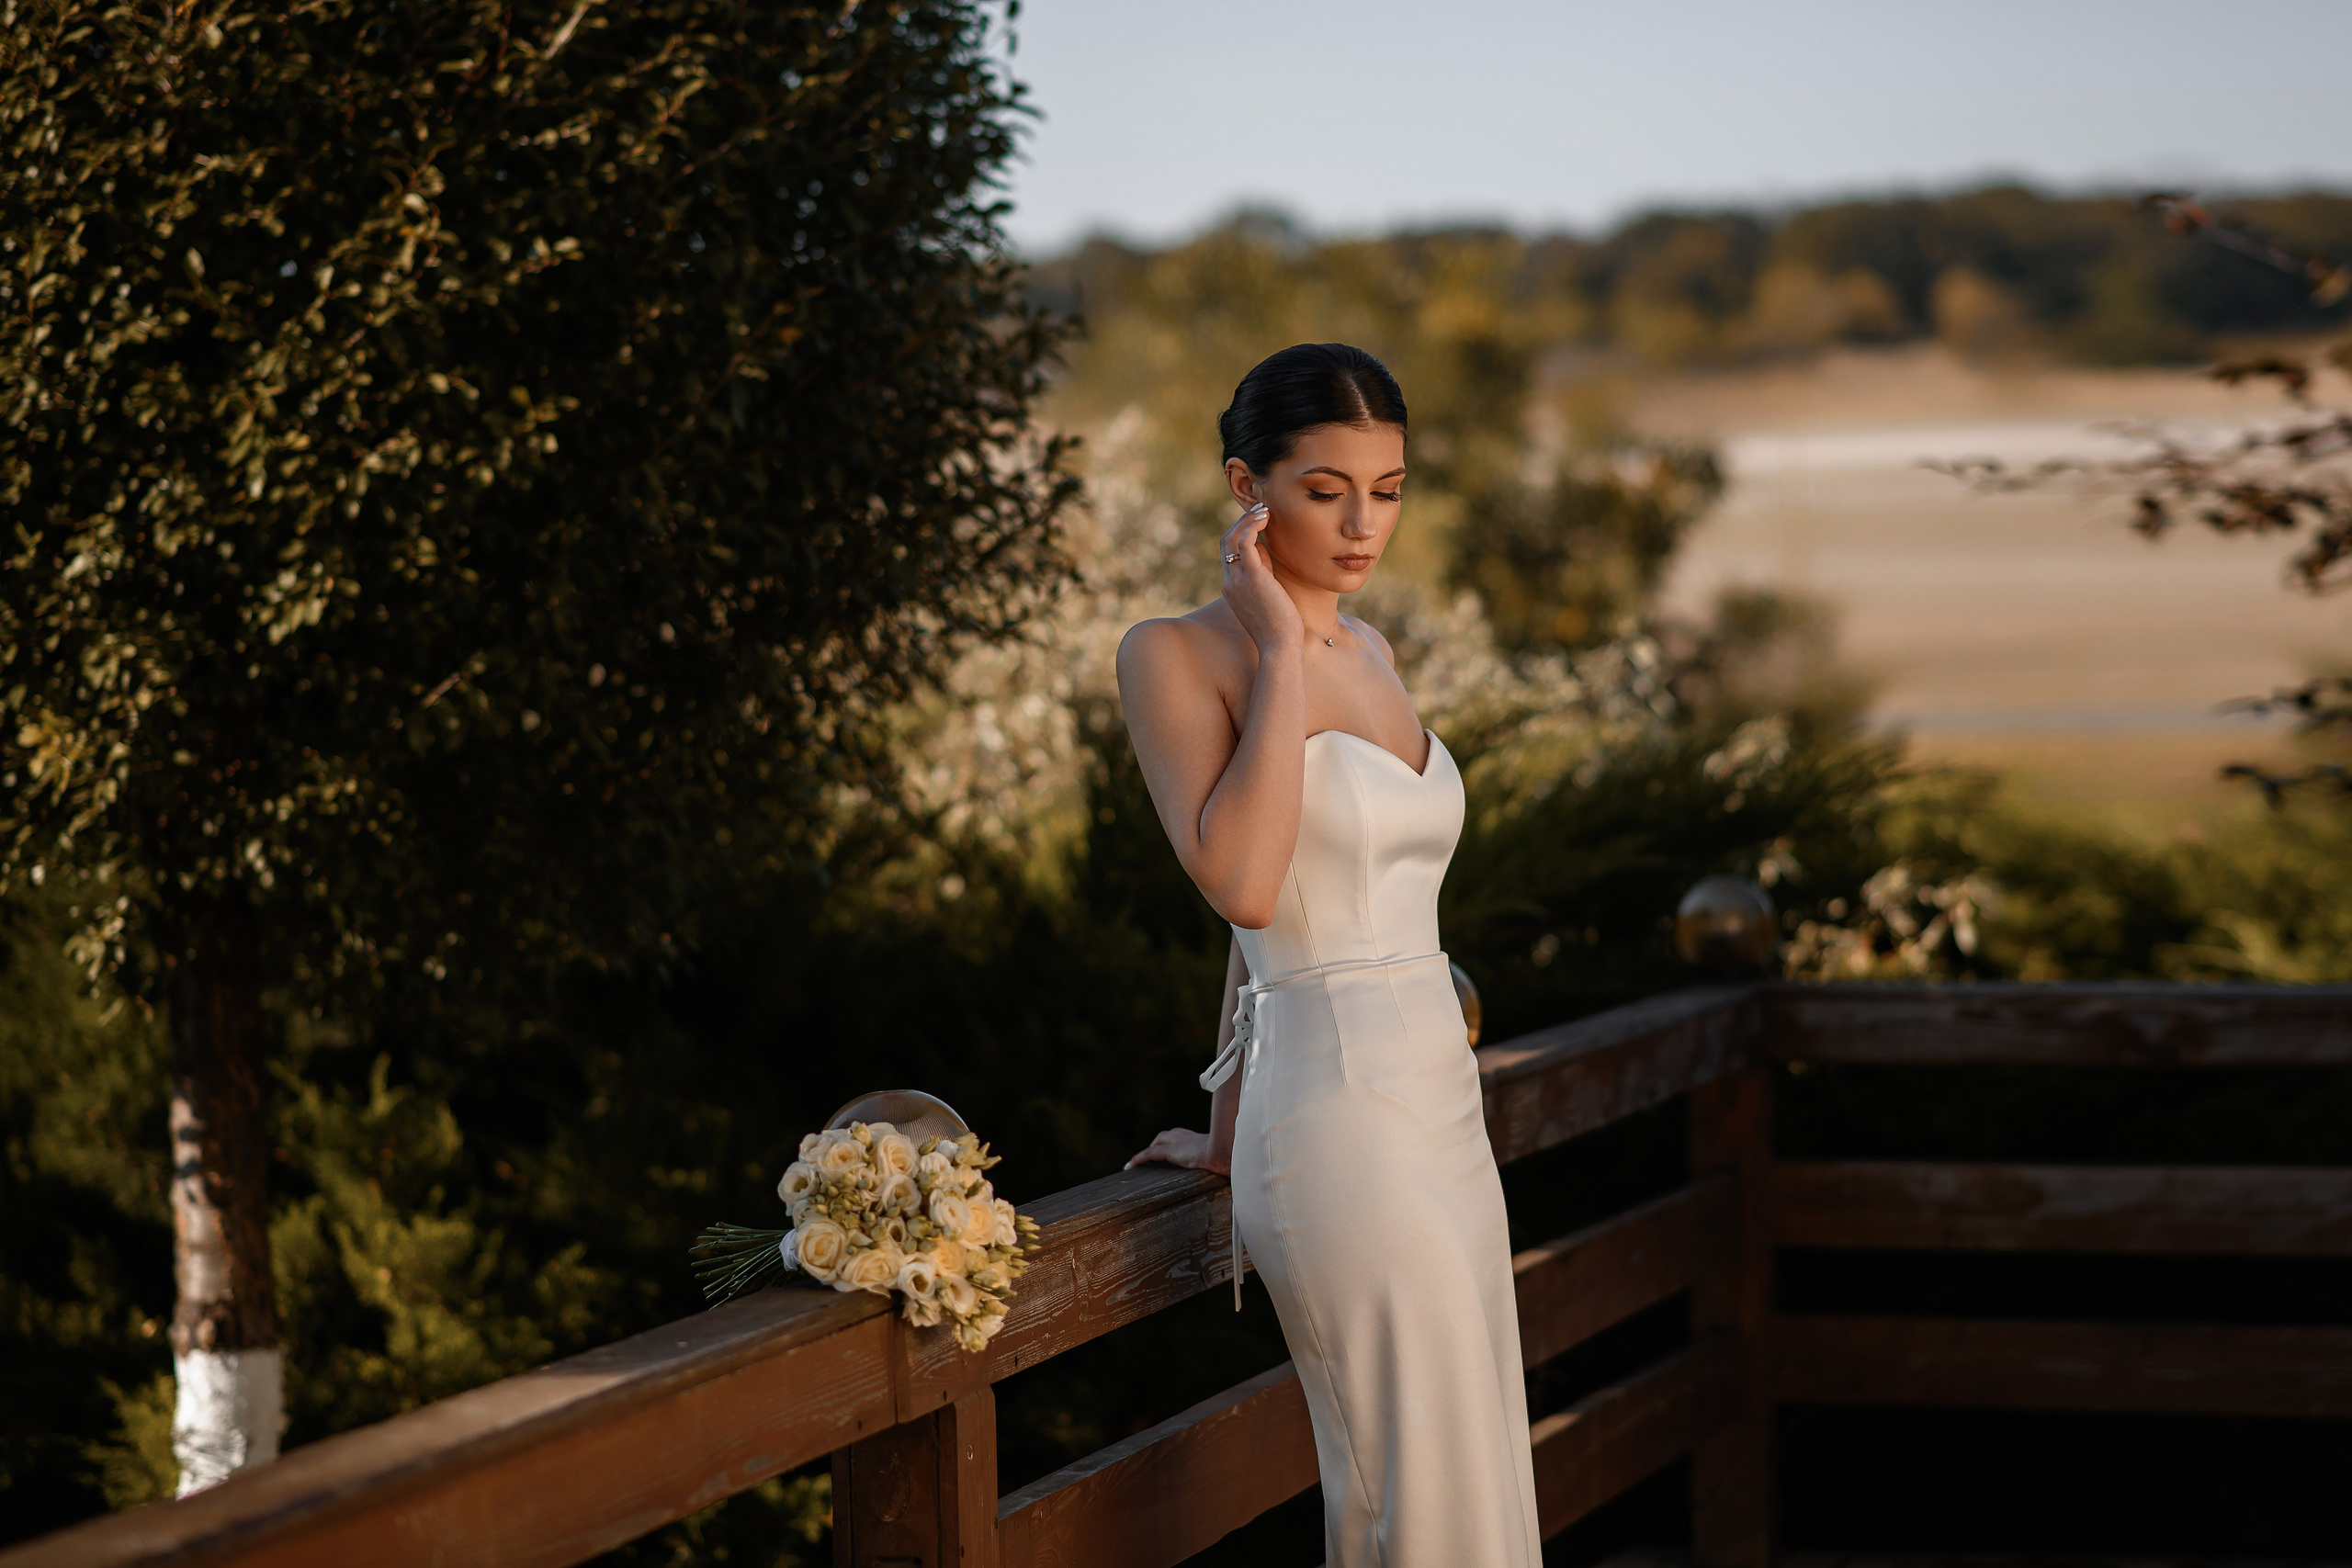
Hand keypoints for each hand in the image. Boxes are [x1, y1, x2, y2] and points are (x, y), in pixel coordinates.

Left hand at [1125, 1127, 1227, 1175]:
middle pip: (1170, 1136)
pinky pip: (1149, 1155)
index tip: (1177, 1149)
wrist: (1229, 1152)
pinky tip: (1129, 1167)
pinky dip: (1139, 1159)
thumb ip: (1231, 1167)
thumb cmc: (1235, 1158)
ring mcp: (1180, 1143)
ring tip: (1138, 1163)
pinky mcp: (1172, 1151)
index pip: (1186, 1137)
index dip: (1178, 1142)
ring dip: (1149, 1151)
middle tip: (1155, 1153)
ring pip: (1159, 1142)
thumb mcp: (1232, 1162)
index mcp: (1203, 1140)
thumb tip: (1239, 1179)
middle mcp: (1190, 1137)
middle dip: (1161, 1143)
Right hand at [1219, 502, 1304, 655]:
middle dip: (1242, 522)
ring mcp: (1238, 579)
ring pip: (1232, 538)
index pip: (1229, 553)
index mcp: (1233, 588)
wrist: (1280, 647)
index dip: (1242, 534)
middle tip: (1261, 509)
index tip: (1259, 522)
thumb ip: (1263, 573)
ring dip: (1247, 519)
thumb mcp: (1268, 595)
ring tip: (1265, 509)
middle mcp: (1230, 582)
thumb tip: (1264, 550)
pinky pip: (1245, 542)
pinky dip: (1252, 525)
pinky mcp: (1252, 577)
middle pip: (1226, 542)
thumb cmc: (1280, 627)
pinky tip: (1266, 516)